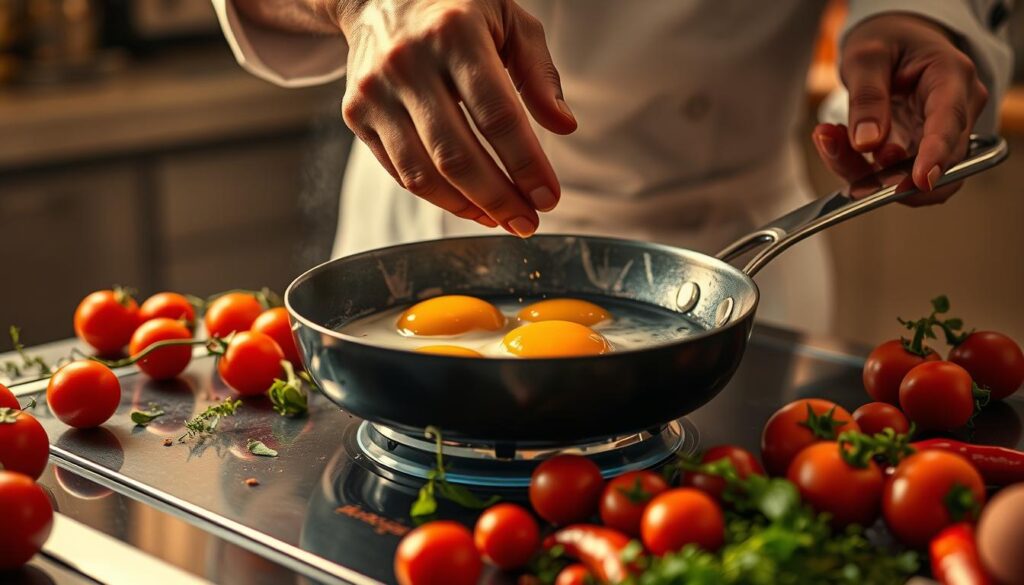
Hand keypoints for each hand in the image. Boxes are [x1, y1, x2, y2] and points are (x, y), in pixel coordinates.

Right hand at [333, 0, 575, 235]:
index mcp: (455, 33)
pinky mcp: (356, 114)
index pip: (498, 116)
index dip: (526, 165)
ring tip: (502, 220)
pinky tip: (470, 204)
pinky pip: (401, 172)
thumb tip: (564, 127)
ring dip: (468, 207)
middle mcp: (408, 62)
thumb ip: (539, 73)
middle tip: (528, 222)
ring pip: (423, 173)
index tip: (549, 198)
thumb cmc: (457, 9)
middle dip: (499, 199)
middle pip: (457, 155)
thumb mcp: (509, 20)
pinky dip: (438, 197)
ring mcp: (376, 91)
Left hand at [813, 14, 987, 204]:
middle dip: (889, 171)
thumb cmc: (888, 42)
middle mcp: (958, 112)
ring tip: (829, 138)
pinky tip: (833, 141)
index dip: (936, 154)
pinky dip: (857, 166)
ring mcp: (941, 137)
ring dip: (865, 172)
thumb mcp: (867, 55)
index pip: (950, 122)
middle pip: (936, 161)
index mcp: (953, 77)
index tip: (919, 179)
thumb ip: (867, 96)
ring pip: (912, 178)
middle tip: (839, 151)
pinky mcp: (918, 153)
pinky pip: (891, 174)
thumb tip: (867, 142)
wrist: (894, 43)